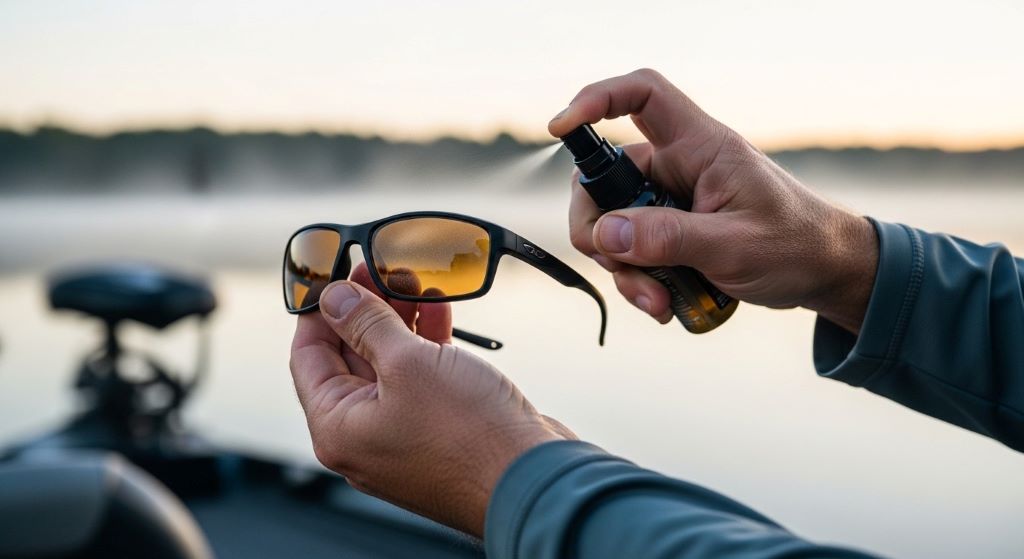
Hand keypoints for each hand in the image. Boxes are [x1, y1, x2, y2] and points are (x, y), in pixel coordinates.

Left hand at [289, 263, 569, 535]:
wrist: (532, 477)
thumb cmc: (468, 434)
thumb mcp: (407, 363)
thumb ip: (366, 325)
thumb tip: (335, 299)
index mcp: (338, 428)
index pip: (308, 356)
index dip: (319, 310)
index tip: (333, 273)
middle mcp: (364, 436)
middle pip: (349, 357)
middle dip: (365, 309)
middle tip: (379, 269)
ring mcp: (402, 433)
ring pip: (388, 364)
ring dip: (399, 320)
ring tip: (412, 279)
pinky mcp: (438, 429)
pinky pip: (420, 377)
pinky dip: (426, 342)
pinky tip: (437, 307)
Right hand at [550, 69, 877, 333]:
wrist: (822, 274)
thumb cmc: (795, 245)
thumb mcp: (733, 246)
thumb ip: (668, 238)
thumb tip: (605, 234)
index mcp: (701, 147)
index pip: (644, 96)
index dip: (597, 99)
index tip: (561, 128)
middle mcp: (679, 167)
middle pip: (607, 177)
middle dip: (599, 228)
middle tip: (616, 266)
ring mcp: (670, 201)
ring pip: (614, 225)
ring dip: (624, 268)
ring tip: (658, 301)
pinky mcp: (669, 232)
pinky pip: (630, 251)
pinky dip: (637, 280)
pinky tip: (663, 304)